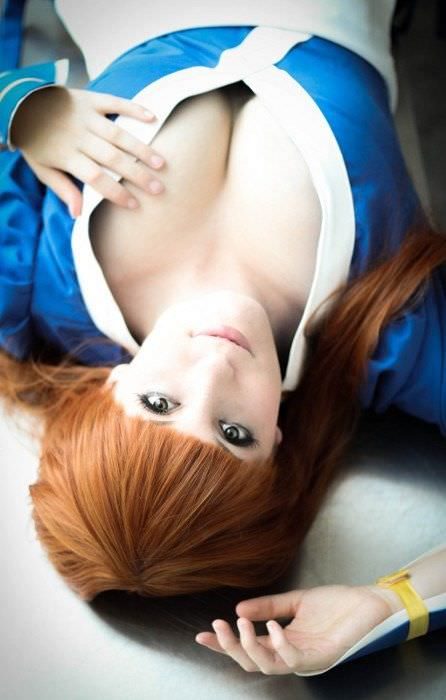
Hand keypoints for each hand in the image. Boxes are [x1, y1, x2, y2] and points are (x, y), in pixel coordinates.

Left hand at [10, 86, 165, 216]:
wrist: (21, 104)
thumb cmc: (36, 142)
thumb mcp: (42, 169)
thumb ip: (62, 189)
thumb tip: (78, 214)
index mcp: (66, 155)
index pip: (95, 177)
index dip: (115, 192)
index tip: (134, 204)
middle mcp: (78, 135)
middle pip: (112, 158)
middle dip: (137, 174)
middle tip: (158, 189)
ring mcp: (85, 115)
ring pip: (118, 134)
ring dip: (141, 148)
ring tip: (161, 163)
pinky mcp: (90, 99)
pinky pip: (115, 102)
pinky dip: (134, 109)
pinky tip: (153, 118)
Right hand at [195, 584, 402, 674]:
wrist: (368, 602)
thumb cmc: (337, 604)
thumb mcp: (295, 601)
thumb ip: (268, 608)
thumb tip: (238, 609)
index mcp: (283, 642)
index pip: (248, 648)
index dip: (224, 644)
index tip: (202, 634)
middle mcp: (291, 655)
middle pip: (252, 662)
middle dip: (231, 646)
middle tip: (218, 625)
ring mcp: (305, 659)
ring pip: (268, 665)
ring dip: (249, 646)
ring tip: (240, 623)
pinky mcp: (321, 658)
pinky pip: (294, 659)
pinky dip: (278, 644)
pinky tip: (271, 626)